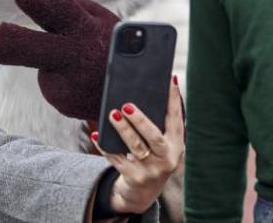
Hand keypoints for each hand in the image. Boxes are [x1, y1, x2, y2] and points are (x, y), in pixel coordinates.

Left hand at [0, 0, 117, 120]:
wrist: (137, 92)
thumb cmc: (109, 44)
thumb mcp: (96, 18)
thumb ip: (64, 7)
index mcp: (84, 28)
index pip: (57, 7)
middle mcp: (73, 56)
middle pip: (25, 47)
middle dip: (5, 41)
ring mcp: (68, 84)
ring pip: (42, 66)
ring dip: (48, 61)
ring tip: (77, 64)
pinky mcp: (63, 102)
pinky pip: (51, 79)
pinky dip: (63, 77)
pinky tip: (83, 81)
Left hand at [90, 78, 184, 214]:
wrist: (143, 192)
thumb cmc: (150, 158)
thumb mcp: (160, 145)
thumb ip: (156, 126)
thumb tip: (137, 97)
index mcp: (176, 144)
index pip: (176, 118)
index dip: (174, 99)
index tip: (170, 79)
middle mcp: (168, 158)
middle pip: (154, 137)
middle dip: (140, 120)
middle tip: (126, 105)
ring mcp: (152, 170)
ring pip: (136, 147)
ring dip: (123, 129)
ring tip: (112, 114)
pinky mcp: (135, 178)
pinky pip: (117, 159)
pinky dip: (105, 146)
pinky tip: (96, 134)